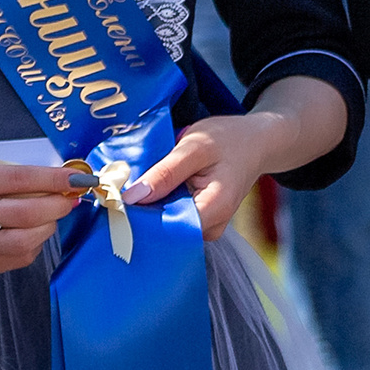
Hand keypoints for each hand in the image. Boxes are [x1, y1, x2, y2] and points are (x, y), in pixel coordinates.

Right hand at [0, 162, 81, 274]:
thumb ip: (12, 180)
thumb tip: (60, 185)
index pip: (20, 178)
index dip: (54, 179)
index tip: (77, 178)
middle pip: (28, 212)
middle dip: (58, 205)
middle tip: (68, 200)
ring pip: (29, 239)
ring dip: (49, 227)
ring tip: (48, 217)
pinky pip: (21, 256)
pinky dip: (34, 244)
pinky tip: (29, 234)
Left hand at [127, 111, 294, 240]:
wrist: (255, 142)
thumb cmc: (228, 139)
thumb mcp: (193, 147)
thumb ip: (164, 173)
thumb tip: (132, 198)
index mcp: (214, 209)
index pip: (170, 228)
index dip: (140, 218)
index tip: (115, 204)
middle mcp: (211, 225)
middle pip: (165, 230)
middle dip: (139, 213)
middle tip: (115, 192)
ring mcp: (206, 225)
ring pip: (165, 225)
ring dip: (146, 208)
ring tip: (130, 187)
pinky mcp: (199, 219)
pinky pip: (170, 217)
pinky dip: (156, 205)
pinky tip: (146, 190)